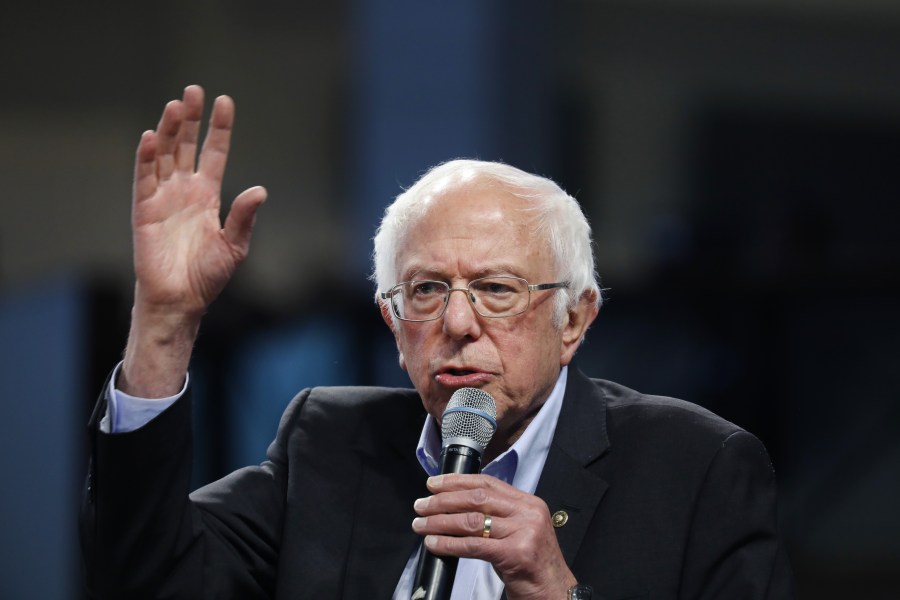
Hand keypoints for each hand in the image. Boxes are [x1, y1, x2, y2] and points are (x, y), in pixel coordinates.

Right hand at [132, 85, 265, 314]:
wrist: (181, 299)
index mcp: (207, 196)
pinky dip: (147, 157)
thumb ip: (244, 217)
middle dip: (191, 119)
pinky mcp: (144, 209)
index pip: (213, 153)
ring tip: (177, 105)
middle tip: (195, 91)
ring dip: (170, 130)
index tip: (225, 102)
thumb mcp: (234, 245)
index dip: (218, 129)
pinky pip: (144, 178)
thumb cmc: (207, 276)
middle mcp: (184, 190)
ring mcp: (163, 197)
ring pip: (165, 155)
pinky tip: (153, 136)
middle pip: (186, 145)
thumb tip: (259, 190)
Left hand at [412, 474, 576, 599]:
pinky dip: (449, 544)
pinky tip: (434, 543)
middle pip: (477, 498)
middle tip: (420, 506)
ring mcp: (524, 532)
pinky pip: (474, 545)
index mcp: (528, 503)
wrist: (555, 593)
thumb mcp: (518, 533)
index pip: (488, 482)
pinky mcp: (516, 554)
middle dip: (443, 501)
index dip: (457, 481)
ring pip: (472, 521)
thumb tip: (456, 508)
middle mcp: (528, 513)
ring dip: (440, 522)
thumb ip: (497, 517)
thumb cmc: (532, 567)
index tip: (434, 484)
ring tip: (421, 524)